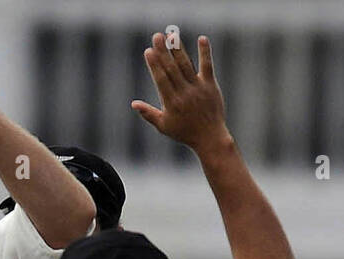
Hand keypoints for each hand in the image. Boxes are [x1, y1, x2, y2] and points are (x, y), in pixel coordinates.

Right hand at [131, 33, 230, 154]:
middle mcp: (184, 93)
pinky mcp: (210, 85)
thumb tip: (133, 103)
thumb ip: (148, 113)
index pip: (161, 79)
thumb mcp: (164, 126)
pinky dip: (205, 52)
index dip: (154, 64)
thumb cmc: (184, 132)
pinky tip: (202, 38)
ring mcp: (198, 88)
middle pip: (171, 68)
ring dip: (178, 49)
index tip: (148, 51)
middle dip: (163, 51)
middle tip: (157, 36)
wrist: (210, 138)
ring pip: (186, 64)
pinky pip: (207, 66)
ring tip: (171, 34)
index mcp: (171, 102)